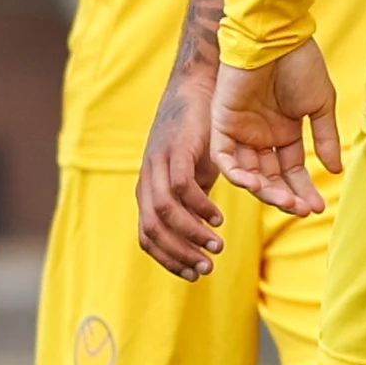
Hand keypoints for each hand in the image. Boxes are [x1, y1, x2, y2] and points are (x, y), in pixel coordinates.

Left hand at [134, 53, 225, 279]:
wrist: (200, 90)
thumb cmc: (200, 135)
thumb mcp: (196, 176)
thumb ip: (193, 203)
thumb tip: (200, 232)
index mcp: (149, 192)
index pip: (148, 238)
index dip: (169, 260)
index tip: (196, 274)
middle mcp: (147, 182)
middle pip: (153, 231)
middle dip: (179, 254)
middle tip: (207, 268)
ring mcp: (157, 165)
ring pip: (163, 212)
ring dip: (190, 234)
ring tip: (216, 245)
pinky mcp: (174, 150)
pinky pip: (180, 187)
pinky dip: (199, 207)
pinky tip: (218, 217)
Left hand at [212, 43, 337, 216]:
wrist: (277, 36)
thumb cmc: (300, 64)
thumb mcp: (320, 105)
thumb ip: (324, 139)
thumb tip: (335, 171)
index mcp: (283, 131)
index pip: (291, 171)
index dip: (303, 190)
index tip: (319, 207)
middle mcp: (260, 135)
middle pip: (269, 178)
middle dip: (285, 196)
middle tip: (303, 210)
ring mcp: (240, 130)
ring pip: (247, 173)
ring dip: (265, 191)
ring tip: (286, 202)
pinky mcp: (222, 122)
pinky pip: (224, 157)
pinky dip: (238, 174)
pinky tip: (257, 185)